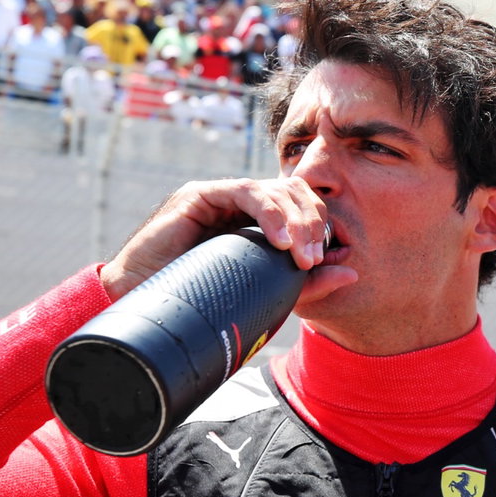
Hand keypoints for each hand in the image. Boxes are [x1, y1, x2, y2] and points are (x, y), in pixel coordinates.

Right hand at [100, 177, 355, 301]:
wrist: (142, 306)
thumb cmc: (201, 302)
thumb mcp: (264, 292)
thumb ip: (306, 283)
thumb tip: (353, 272)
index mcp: (258, 223)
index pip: (302, 207)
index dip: (319, 227)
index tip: (325, 262)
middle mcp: (242, 204)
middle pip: (293, 193)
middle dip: (312, 223)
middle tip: (314, 259)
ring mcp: (221, 196)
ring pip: (274, 190)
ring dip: (295, 222)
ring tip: (300, 256)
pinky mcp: (201, 195)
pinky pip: (245, 192)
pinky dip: (269, 213)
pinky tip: (279, 241)